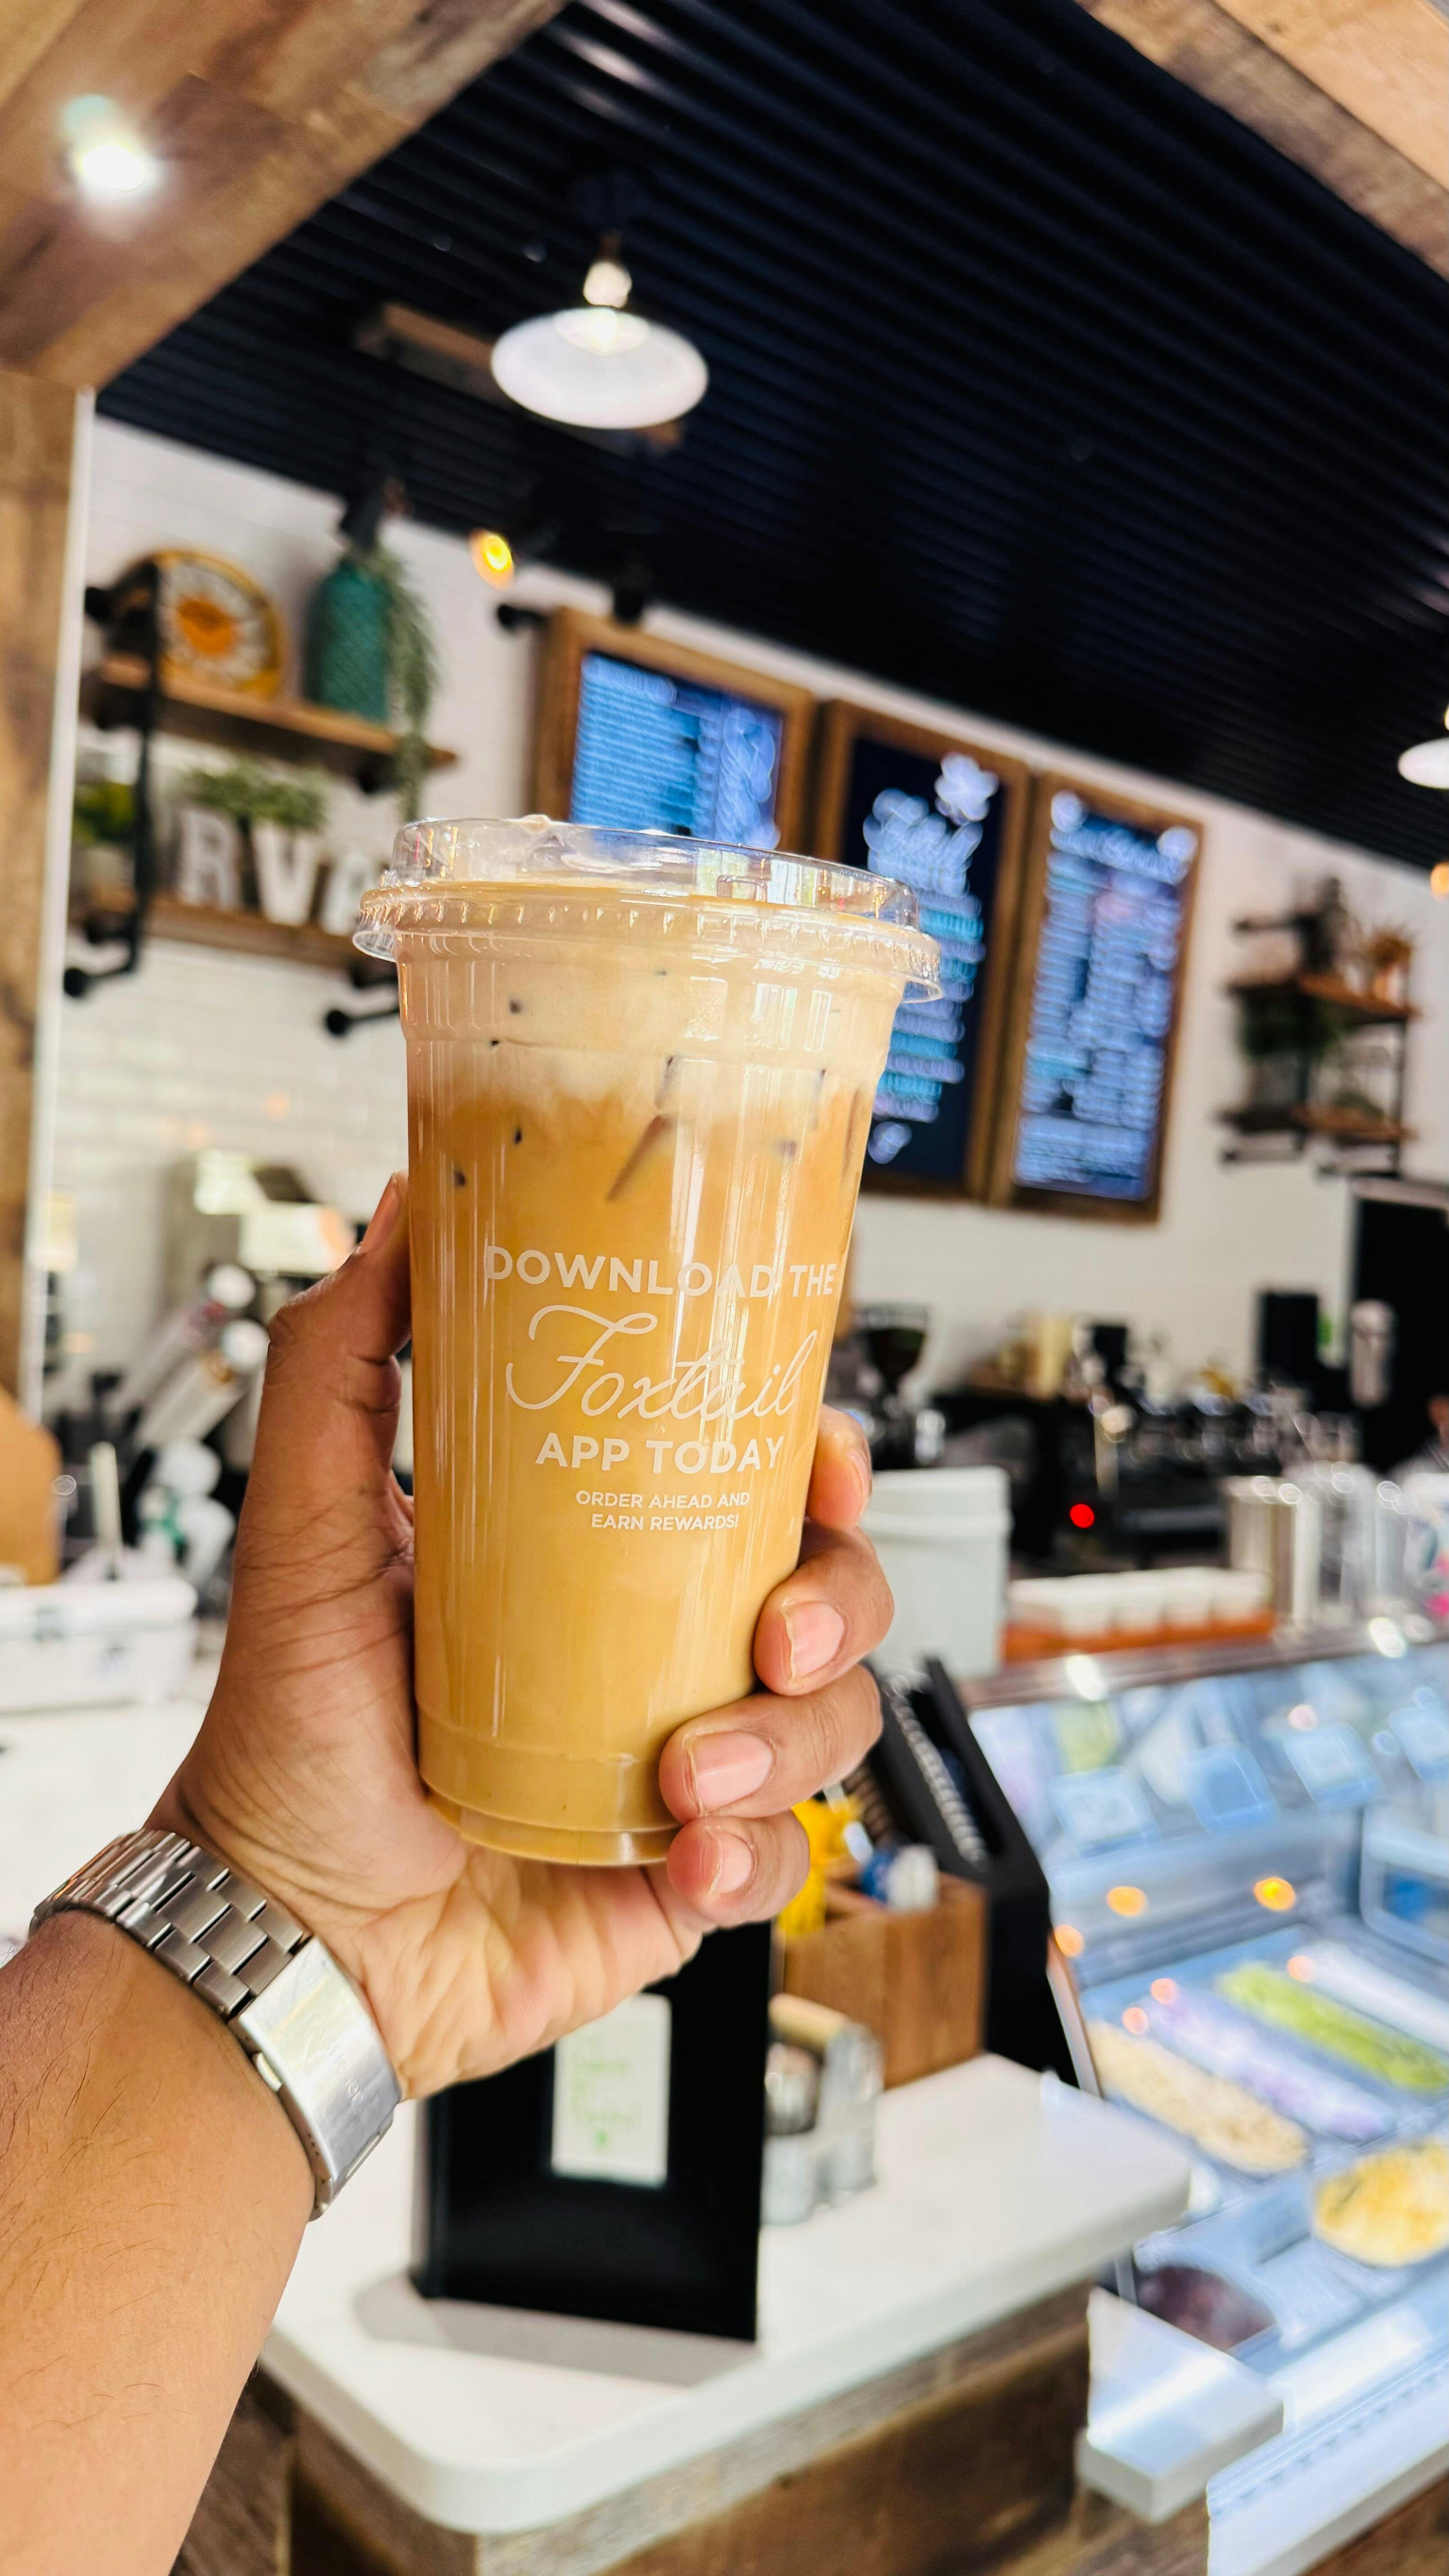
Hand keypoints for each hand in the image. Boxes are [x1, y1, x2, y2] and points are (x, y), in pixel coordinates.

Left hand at [154, 1176, 890, 2098]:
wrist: (288, 1927)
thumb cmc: (290, 1734)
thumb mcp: (306, 1525)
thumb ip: (343, 1360)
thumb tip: (402, 1209)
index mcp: (595, 1559)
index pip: (749, 1482)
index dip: (814, 1464)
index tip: (819, 1462)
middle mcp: (655, 1651)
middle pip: (829, 1592)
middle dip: (836, 1603)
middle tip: (771, 1635)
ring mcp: (682, 1764)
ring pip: (830, 1721)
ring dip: (788, 1743)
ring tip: (687, 1776)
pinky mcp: (684, 1872)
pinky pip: (784, 1857)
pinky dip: (755, 1855)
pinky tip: (685, 1854)